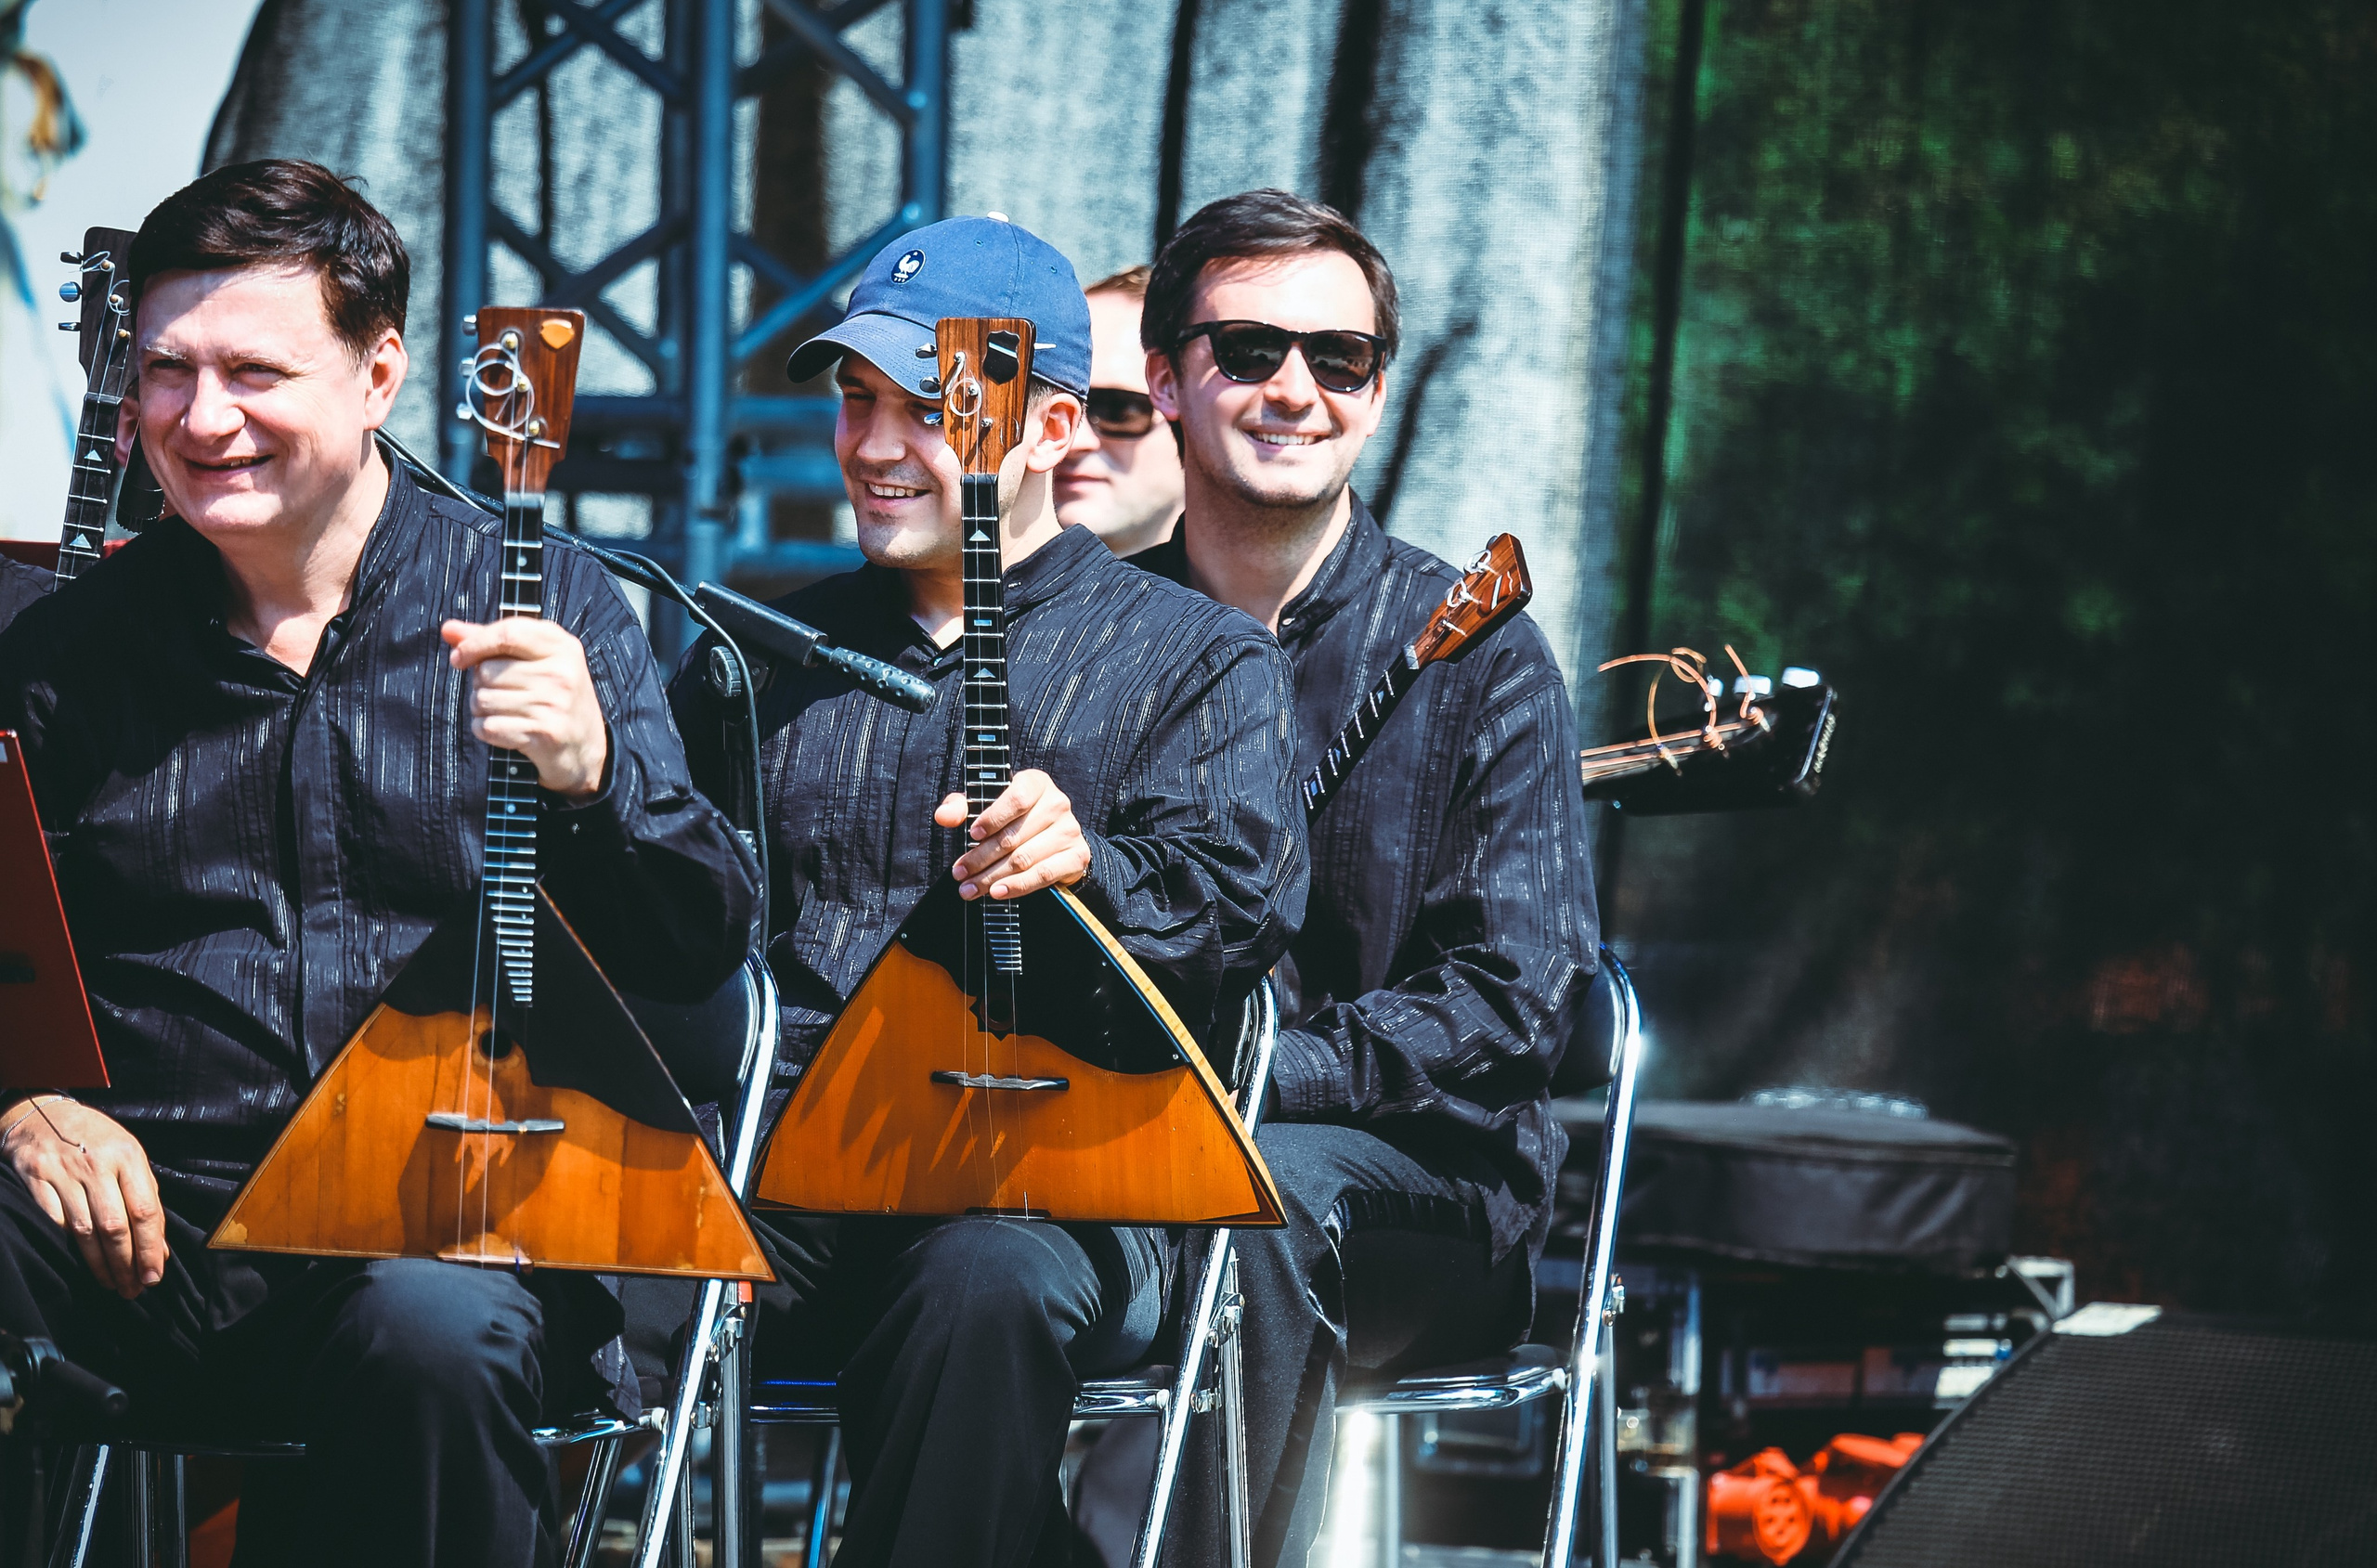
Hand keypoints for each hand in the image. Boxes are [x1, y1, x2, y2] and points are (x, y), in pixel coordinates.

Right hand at [2, 1098, 164, 1299]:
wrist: (42, 1114)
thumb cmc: (95, 1138)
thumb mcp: (129, 1155)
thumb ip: (146, 1197)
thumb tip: (159, 1247)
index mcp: (127, 1156)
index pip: (144, 1210)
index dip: (151, 1247)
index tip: (154, 1275)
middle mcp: (96, 1164)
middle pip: (114, 1226)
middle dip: (127, 1263)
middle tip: (134, 1289)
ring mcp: (64, 1174)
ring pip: (84, 1231)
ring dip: (101, 1264)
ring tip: (114, 1284)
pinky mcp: (36, 1182)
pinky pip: (55, 1223)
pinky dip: (71, 1247)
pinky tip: (82, 1263)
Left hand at [441, 619, 609, 798]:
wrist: (584, 747)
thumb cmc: (553, 697)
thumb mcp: (534, 661)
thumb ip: (491, 641)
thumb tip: (449, 629)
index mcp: (561, 646)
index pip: (507, 633)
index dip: (474, 644)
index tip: (459, 657)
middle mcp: (561, 673)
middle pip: (487, 671)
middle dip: (481, 685)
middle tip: (504, 694)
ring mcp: (554, 704)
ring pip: (482, 700)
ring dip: (482, 709)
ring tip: (507, 712)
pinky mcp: (544, 734)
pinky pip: (487, 727)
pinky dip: (487, 731)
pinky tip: (507, 730)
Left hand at [936, 769, 1089, 899]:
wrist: (1056, 839)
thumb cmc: (1015, 819)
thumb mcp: (987, 806)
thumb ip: (962, 807)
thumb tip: (943, 816)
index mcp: (1036, 784)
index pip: (1016, 798)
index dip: (993, 818)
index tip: (972, 835)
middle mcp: (1057, 804)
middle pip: (1014, 836)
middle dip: (981, 857)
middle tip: (959, 872)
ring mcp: (1069, 831)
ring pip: (1024, 858)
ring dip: (992, 876)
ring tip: (970, 887)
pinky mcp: (1076, 856)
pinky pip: (1043, 875)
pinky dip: (1017, 886)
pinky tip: (997, 892)